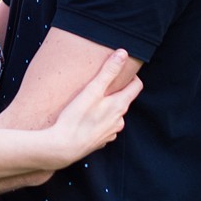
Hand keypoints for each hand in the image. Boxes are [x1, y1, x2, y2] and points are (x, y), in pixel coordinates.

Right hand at [49, 49, 142, 166]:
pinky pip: (104, 127)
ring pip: (113, 115)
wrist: (64, 147)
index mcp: (120, 106)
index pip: (136, 87)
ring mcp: (111, 132)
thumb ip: (108, 71)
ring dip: (106, 108)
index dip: (131, 77)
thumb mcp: (92, 90)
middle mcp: (119, 120)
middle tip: (100, 85)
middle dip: (115, 92)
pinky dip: (98, 121)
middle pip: (123, 101)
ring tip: (90, 102)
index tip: (123, 71)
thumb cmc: (76, 118)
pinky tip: (85, 119)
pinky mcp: (101, 141)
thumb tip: (123, 53)